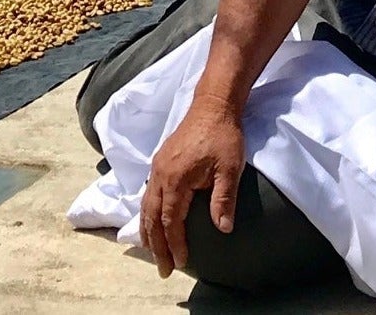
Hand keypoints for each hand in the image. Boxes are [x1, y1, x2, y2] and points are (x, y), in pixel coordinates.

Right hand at [138, 99, 244, 277]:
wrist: (213, 105)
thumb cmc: (223, 136)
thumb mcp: (229, 168)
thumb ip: (224, 199)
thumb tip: (223, 229)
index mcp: (176, 179)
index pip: (170, 221)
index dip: (174, 244)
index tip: (180, 264)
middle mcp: (161, 174)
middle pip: (152, 217)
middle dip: (156, 245)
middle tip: (163, 269)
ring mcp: (158, 166)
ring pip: (146, 204)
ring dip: (148, 230)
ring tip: (152, 250)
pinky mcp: (161, 160)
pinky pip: (148, 192)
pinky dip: (147, 212)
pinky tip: (152, 219)